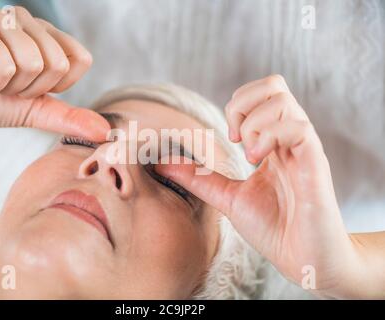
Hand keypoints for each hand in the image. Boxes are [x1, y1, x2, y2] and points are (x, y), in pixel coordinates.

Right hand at [0, 6, 108, 139]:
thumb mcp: (36, 110)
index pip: (80, 60)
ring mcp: (1, 19)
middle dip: (30, 89)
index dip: (56, 85)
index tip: (30, 86)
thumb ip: (70, 118)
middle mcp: (27, 20)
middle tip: (4, 84)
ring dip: (8, 87)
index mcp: (46, 35)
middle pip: (58, 65)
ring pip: (33, 64)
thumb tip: (105, 131)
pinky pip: (4, 66)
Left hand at [156, 75, 362, 297]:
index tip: (229, 136)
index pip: (263, 92)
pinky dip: (268, 138)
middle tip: (235, 137)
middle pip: (273, 85)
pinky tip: (258, 161)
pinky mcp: (315, 162)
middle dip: (243, 104)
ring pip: (282, 102)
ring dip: (253, 124)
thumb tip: (161, 163)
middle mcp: (290, 138)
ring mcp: (304, 148)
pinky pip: (297, 128)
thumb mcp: (227, 197)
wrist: (304, 260)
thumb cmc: (273, 228)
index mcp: (273, 142)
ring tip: (249, 156)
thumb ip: (198, 178)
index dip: (239, 104)